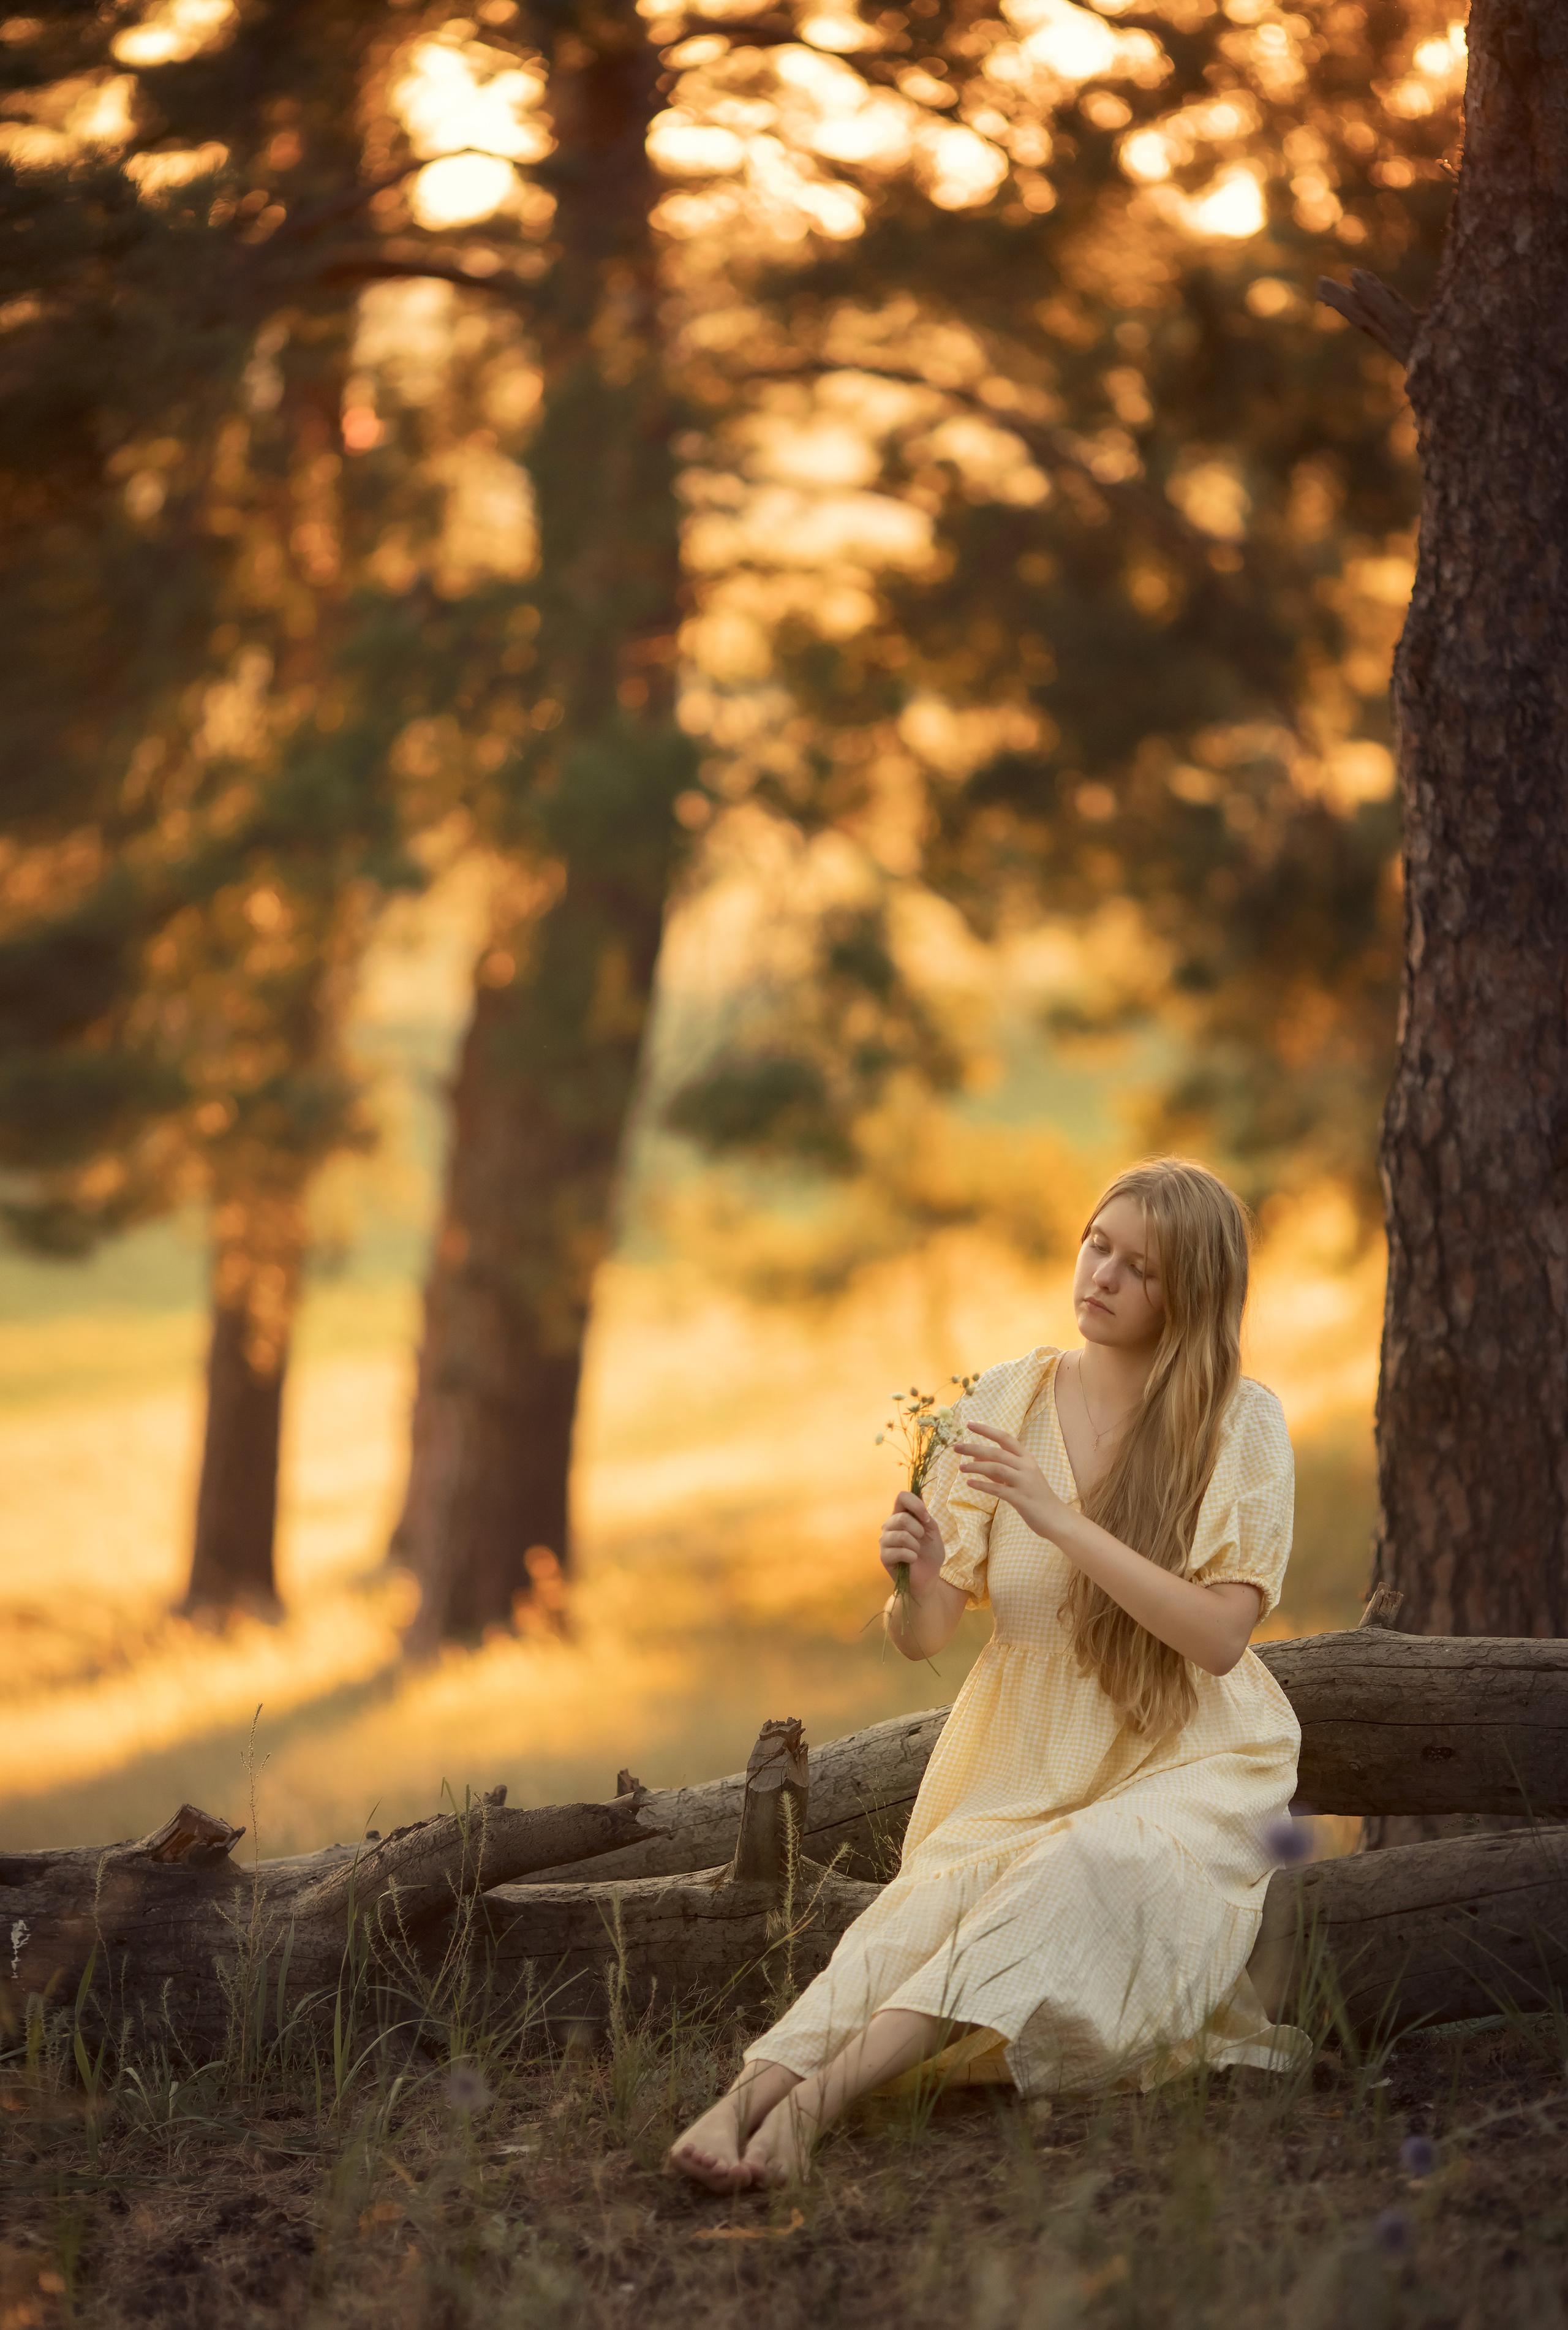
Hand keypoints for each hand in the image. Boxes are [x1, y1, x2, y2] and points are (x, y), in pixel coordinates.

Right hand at [879, 1491, 944, 1597]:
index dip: (915, 1504)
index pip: (902, 1496)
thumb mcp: (933, 1532)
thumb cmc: (930, 1553)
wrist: (927, 1578)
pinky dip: (911, 1556)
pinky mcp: (884, 1556)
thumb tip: (920, 1497)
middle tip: (921, 1539)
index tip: (926, 1517)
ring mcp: (885, 1540)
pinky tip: (912, 1560)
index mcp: (901, 1515)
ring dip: (916, 1545)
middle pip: (902, 1518)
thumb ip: (926, 1517)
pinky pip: (899, 1551)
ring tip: (916, 1551)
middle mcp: (890, 1525)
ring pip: (901, 1535)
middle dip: (919, 1530)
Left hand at [956, 1423, 1064, 1540]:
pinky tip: (969, 1484)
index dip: (986, 1430)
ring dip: (976, 1466)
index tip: (969, 1424)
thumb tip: (974, 1456)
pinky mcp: (1021, 1499)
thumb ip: (998, 1467)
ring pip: (996, 1468)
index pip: (1005, 1438)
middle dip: (974, 1448)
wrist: (1055, 1517)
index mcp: (1027, 1458)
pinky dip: (982, 1485)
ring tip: (961, 1467)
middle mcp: (1027, 1467)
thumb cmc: (1035, 1496)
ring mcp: (1025, 1482)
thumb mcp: (1018, 1477)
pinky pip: (998, 1489)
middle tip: (955, 1447)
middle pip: (997, 1452)